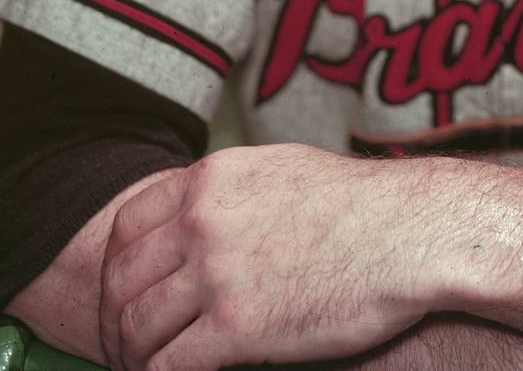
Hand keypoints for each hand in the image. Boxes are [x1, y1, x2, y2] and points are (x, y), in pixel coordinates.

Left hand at [99, 144, 431, 370]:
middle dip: (114, 318)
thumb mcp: (281, 170)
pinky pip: (166, 367)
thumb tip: (198, 212)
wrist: (408, 233)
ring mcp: (218, 273)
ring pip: (135, 327)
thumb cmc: (359, 205)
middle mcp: (204, 220)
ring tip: (144, 369)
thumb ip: (230, 191)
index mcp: (212, 179)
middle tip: (125, 345)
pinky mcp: (238, 327)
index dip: (115, 267)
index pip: (126, 224)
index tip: (123, 294)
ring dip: (131, 356)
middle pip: (121, 279)